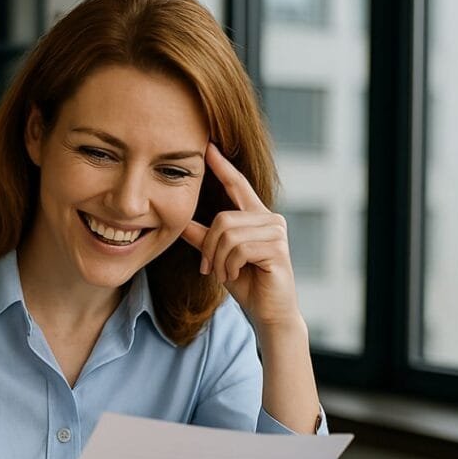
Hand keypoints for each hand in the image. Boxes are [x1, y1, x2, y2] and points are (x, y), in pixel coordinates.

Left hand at [180, 143, 300, 329]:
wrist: (269, 312)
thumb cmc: (247, 283)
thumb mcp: (219, 257)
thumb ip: (203, 237)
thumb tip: (179, 221)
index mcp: (255, 216)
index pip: (237, 184)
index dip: (222, 166)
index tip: (208, 146)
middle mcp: (270, 218)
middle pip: (223, 218)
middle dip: (209, 247)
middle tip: (210, 268)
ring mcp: (277, 232)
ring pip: (229, 234)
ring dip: (219, 260)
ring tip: (226, 273)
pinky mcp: (278, 248)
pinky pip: (239, 249)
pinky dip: (230, 266)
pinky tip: (237, 275)